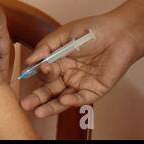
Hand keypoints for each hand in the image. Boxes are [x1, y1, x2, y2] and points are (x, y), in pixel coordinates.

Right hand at [20, 12, 139, 117]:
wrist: (119, 32)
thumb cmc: (91, 30)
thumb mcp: (63, 34)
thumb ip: (45, 47)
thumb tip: (29, 62)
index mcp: (58, 62)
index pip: (43, 73)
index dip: (39, 72)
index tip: (38, 68)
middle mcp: (67, 75)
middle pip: (49, 90)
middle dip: (37, 98)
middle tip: (25, 104)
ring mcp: (80, 84)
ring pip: (62, 99)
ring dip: (50, 106)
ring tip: (37, 113)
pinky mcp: (95, 90)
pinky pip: (81, 98)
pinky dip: (73, 100)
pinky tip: (64, 100)